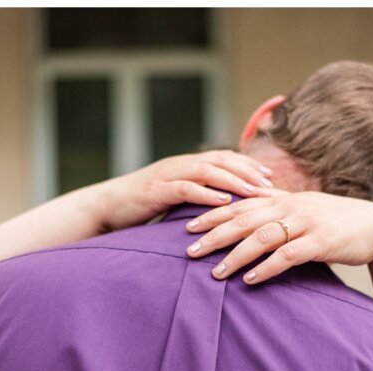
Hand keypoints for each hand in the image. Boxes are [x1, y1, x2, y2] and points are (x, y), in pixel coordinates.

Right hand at [94, 150, 276, 231]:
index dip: (246, 165)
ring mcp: (166, 175)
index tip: (268, 176)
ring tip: (255, 191)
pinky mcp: (156, 189)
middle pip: (220, 160)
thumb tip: (217, 210)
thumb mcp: (168, 199)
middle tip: (270, 183)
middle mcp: (178, 165)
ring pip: (207, 171)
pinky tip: (224, 200)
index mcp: (183, 165)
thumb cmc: (136, 207)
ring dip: (234, 180)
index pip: (221, 158)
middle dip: (247, 170)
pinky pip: (186, 188)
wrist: (103, 206)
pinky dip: (207, 193)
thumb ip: (190, 198)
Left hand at [184, 191, 372, 283]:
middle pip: (243, 220)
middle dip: (214, 236)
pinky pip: (288, 256)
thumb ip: (276, 212)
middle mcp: (290, 208)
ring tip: (215, 273)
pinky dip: (266, 268)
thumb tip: (246, 217)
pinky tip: (250, 280)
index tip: (187, 226)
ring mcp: (305, 224)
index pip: (239, 204)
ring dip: (235, 256)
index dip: (212, 214)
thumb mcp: (302, 210)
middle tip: (189, 251)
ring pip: (261, 238)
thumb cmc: (334, 222)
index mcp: (282, 200)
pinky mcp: (319, 243)